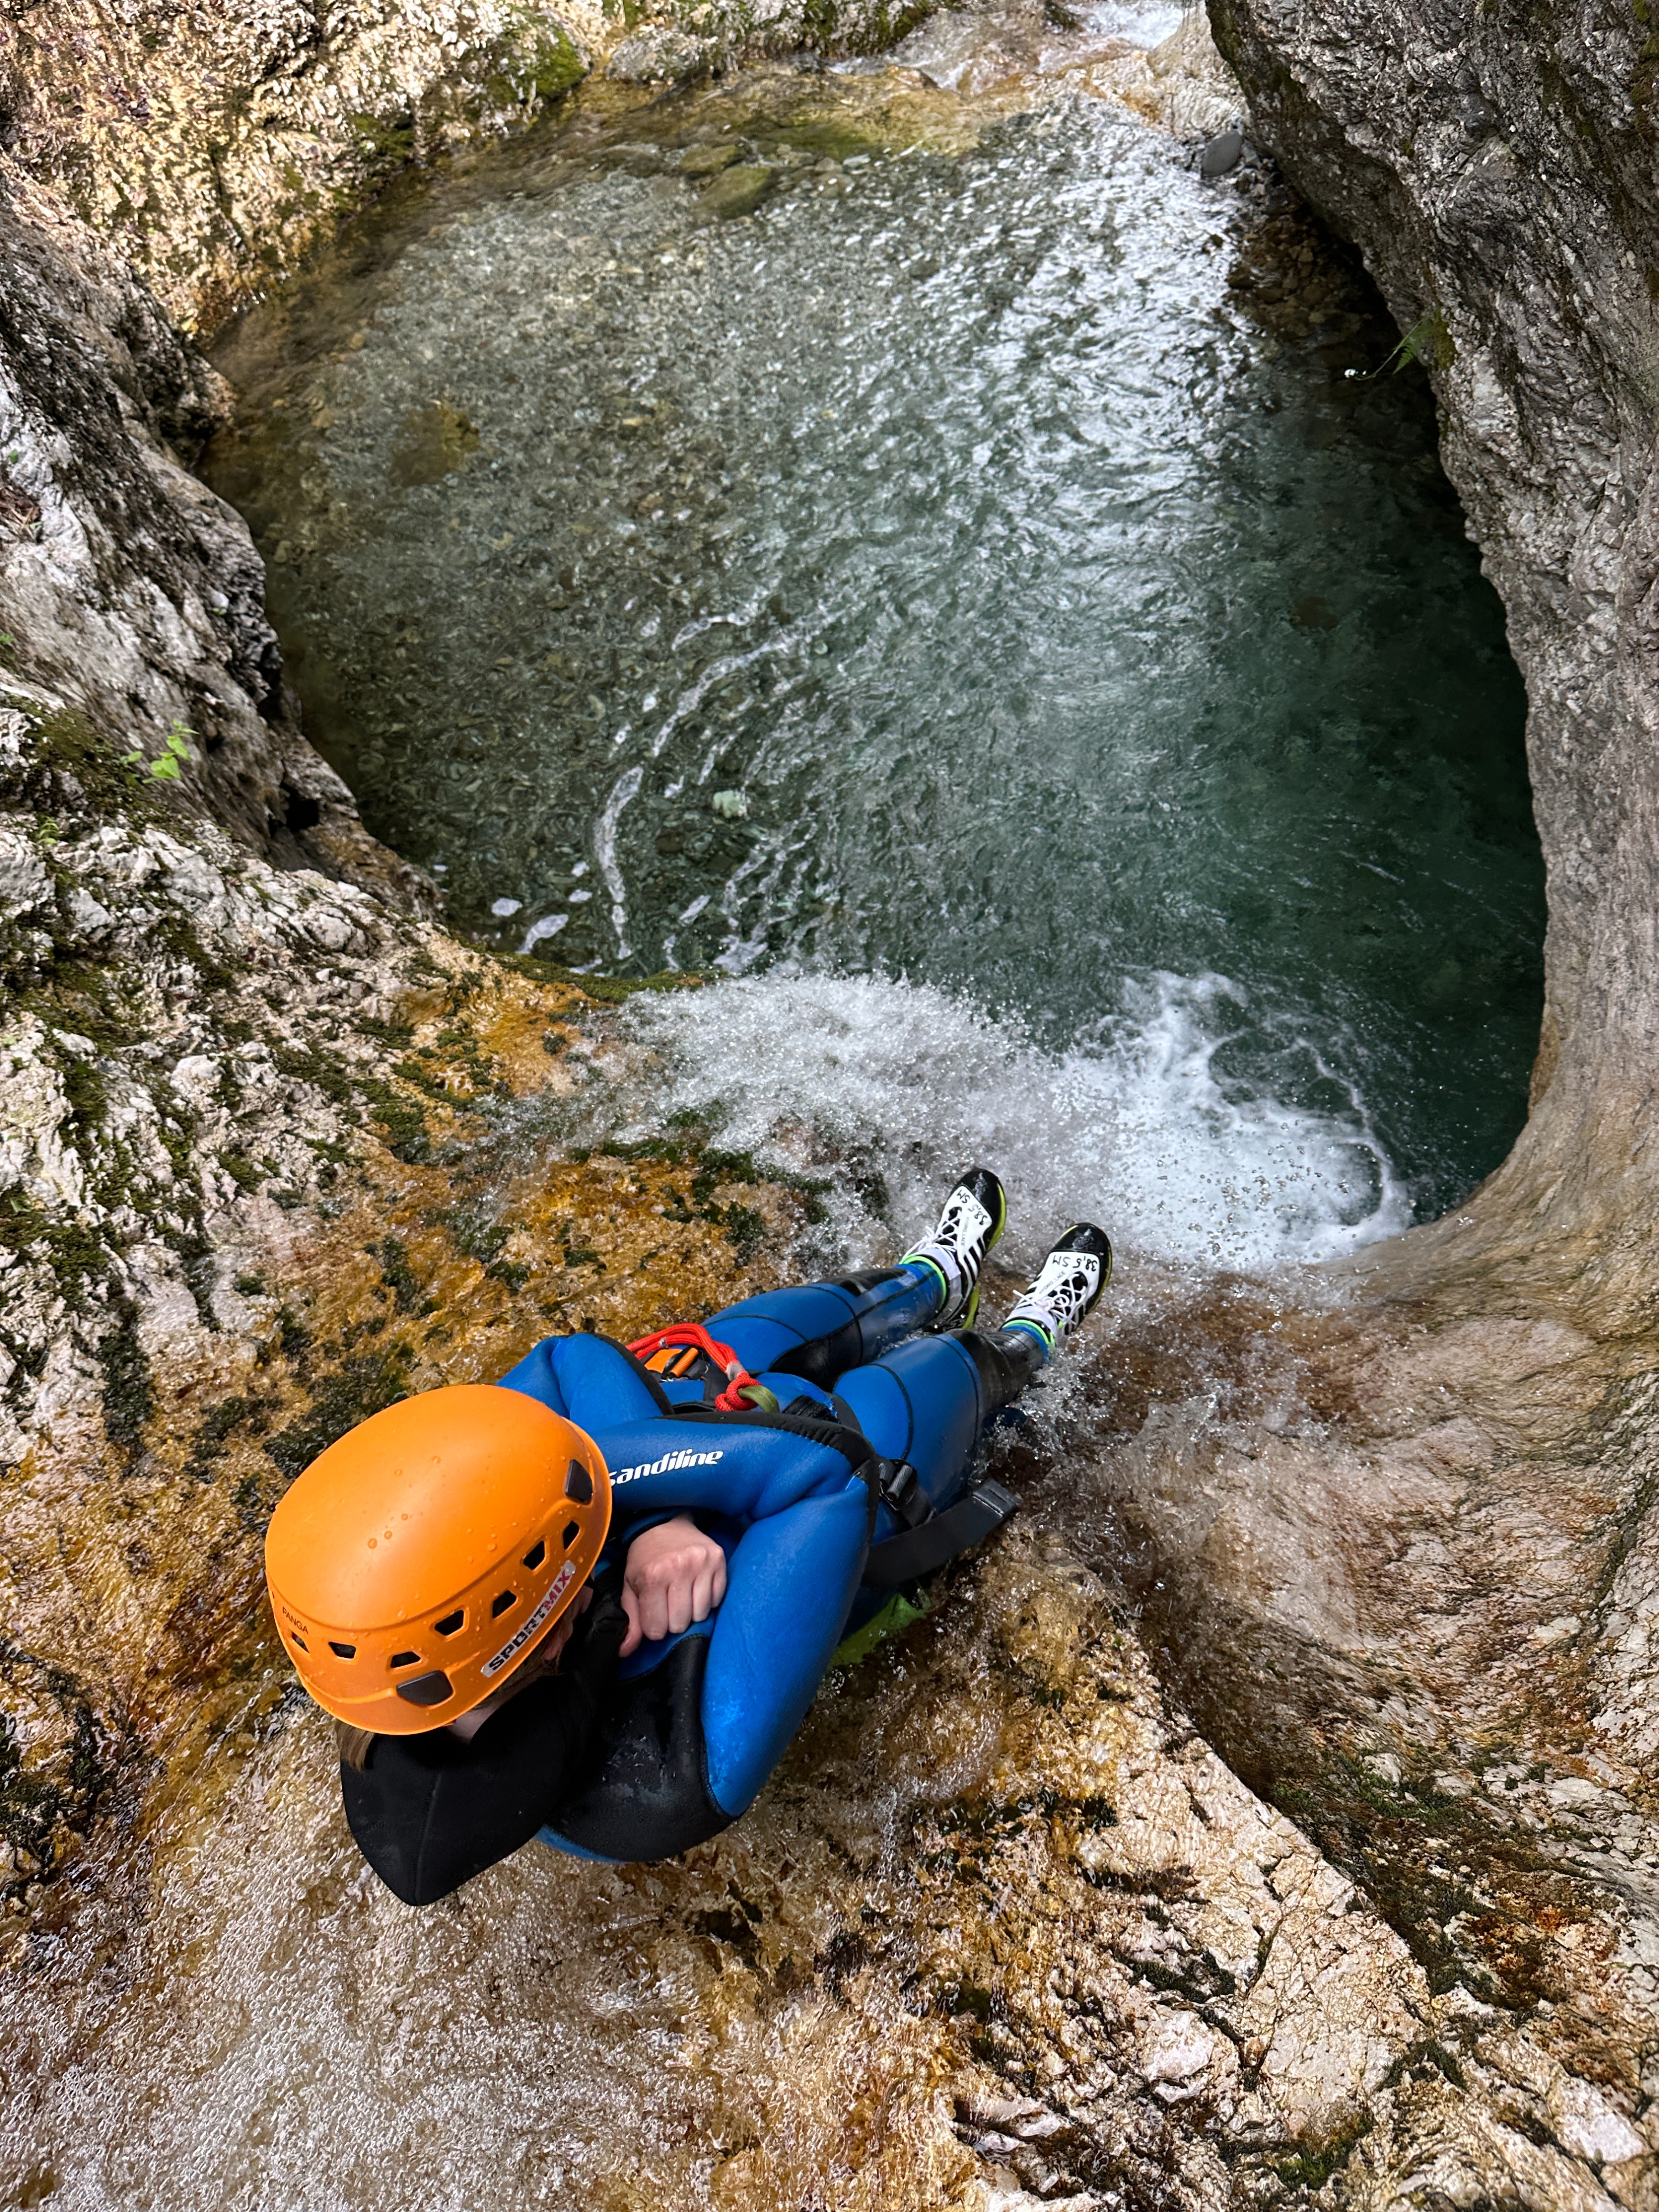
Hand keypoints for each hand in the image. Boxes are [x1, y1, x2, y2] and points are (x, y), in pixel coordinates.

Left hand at [619, 1513, 727, 1657]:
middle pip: (680, 1624)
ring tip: (682, 1597)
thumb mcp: (630, 1586)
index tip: (653, 1614)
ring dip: (690, 1612)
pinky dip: (706, 1600)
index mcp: (652, 1576)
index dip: (654, 1627)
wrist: (664, 1522)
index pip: (657, 1629)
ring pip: (700, 1614)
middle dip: (672, 1621)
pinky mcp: (718, 1559)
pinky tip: (696, 1588)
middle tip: (668, 1605)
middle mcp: (678, 1568)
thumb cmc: (645, 1558)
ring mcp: (701, 1563)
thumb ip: (630, 1619)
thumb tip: (624, 1651)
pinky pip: (716, 1598)